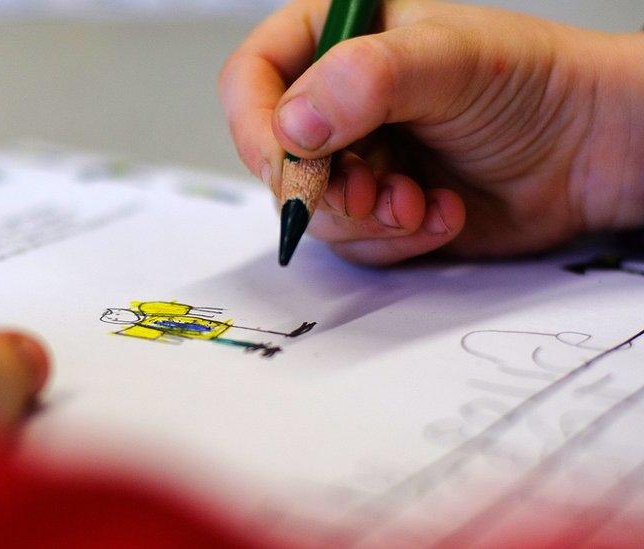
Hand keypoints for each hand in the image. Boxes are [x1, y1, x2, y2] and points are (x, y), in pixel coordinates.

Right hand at [220, 0, 643, 264]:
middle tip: (374, 191)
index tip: (288, 161)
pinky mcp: (379, 207)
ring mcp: (355, 157)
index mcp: (334, 40)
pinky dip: (396, 239)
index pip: (252, 78)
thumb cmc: (530, 83)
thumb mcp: (449, 60)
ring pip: (312, 208)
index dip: (256, 125)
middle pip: (276, 156)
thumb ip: (367, 81)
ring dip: (366, 218)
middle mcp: (335, 101)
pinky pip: (354, 241)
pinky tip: (442, 214)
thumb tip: (292, 128)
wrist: (590, 150)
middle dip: (325, 185)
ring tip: (419, 203)